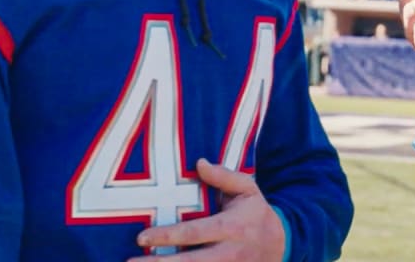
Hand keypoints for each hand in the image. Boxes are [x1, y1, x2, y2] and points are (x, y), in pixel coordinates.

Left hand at [129, 159, 284, 260]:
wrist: (283, 244)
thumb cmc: (257, 213)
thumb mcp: (248, 188)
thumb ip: (224, 175)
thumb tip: (199, 162)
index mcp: (230, 228)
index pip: (194, 233)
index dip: (167, 236)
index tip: (142, 237)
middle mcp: (228, 253)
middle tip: (131, 261)